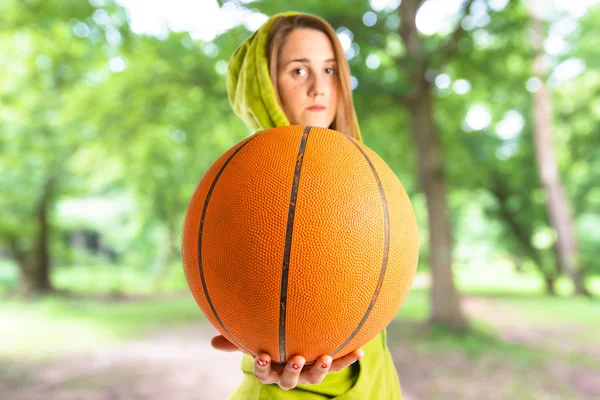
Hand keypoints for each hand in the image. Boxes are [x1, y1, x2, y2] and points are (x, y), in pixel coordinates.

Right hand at [211, 335, 363, 389]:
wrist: (294, 338)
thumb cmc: (267, 336)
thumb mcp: (251, 337)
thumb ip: (234, 340)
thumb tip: (212, 342)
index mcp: (271, 367)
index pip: (263, 372)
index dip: (262, 367)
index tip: (261, 356)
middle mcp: (289, 373)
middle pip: (289, 380)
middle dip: (292, 371)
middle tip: (296, 359)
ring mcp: (309, 370)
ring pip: (314, 377)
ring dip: (320, 368)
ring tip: (323, 357)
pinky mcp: (326, 363)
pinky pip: (337, 363)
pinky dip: (348, 358)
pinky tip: (360, 350)